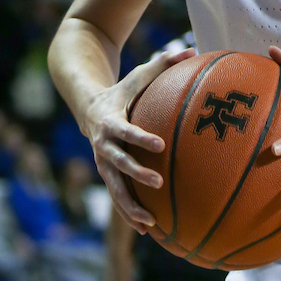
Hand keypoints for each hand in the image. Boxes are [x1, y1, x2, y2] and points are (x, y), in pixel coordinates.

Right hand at [84, 49, 194, 230]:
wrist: (90, 109)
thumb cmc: (123, 90)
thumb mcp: (138, 75)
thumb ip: (163, 63)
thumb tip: (190, 50)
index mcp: (111, 122)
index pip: (126, 131)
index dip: (140, 138)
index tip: (159, 146)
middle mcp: (103, 146)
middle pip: (118, 164)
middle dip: (137, 175)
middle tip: (158, 182)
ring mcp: (103, 164)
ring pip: (115, 190)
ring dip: (131, 207)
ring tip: (151, 223)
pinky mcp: (108, 176)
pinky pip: (119, 198)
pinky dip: (131, 214)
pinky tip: (149, 231)